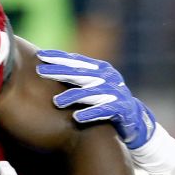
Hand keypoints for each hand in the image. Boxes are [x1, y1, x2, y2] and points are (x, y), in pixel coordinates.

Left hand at [36, 50, 154, 146]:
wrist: (134, 119)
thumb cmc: (107, 100)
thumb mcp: (94, 85)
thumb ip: (78, 76)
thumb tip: (50, 67)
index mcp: (100, 68)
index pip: (76, 60)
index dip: (59, 57)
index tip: (40, 55)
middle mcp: (108, 78)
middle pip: (80, 73)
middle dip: (60, 71)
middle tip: (40, 71)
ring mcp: (116, 93)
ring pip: (91, 93)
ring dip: (73, 96)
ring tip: (56, 102)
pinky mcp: (122, 109)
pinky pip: (104, 111)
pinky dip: (90, 114)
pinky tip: (76, 118)